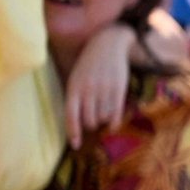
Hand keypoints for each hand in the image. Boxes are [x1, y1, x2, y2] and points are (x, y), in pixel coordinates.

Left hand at [64, 23, 136, 147]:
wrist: (108, 43)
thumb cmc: (89, 63)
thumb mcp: (76, 77)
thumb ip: (75, 97)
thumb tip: (77, 121)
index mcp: (74, 87)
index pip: (71, 115)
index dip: (73, 132)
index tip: (76, 145)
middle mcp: (88, 90)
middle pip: (89, 120)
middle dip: (91, 125)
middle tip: (93, 121)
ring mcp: (104, 89)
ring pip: (103, 117)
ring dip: (103, 121)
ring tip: (103, 114)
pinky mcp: (118, 88)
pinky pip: (116, 113)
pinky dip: (114, 122)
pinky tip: (113, 124)